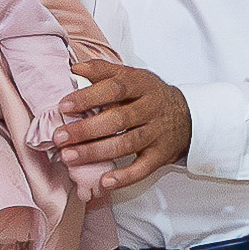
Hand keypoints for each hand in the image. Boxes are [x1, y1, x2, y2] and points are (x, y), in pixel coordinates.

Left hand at [51, 64, 192, 193]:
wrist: (188, 117)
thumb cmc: (149, 96)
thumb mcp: (131, 77)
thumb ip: (103, 71)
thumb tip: (74, 68)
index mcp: (142, 84)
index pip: (115, 88)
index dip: (89, 97)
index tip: (64, 106)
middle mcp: (152, 108)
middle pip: (118, 119)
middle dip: (86, 129)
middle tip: (60, 137)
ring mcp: (158, 133)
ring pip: (127, 144)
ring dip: (96, 152)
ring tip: (69, 157)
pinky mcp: (161, 155)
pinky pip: (142, 168)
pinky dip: (124, 177)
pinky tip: (103, 181)